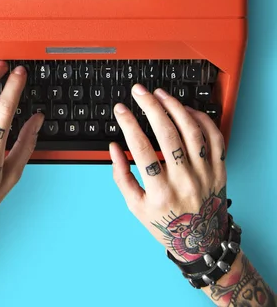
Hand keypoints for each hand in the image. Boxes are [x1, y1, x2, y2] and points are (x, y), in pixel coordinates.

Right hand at [110, 86, 227, 261]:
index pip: (141, 149)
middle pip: (167, 134)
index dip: (128, 124)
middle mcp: (184, 181)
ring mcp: (205, 174)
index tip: (120, 109)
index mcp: (161, 192)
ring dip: (175, 107)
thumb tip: (113, 147)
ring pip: (192, 131)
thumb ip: (121, 176)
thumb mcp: (136, 207)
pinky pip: (213, 137)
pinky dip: (200, 119)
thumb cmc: (166, 223)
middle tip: (139, 91)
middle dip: (150, 107)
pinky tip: (185, 110)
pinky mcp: (219, 169)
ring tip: (160, 94)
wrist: (203, 242)